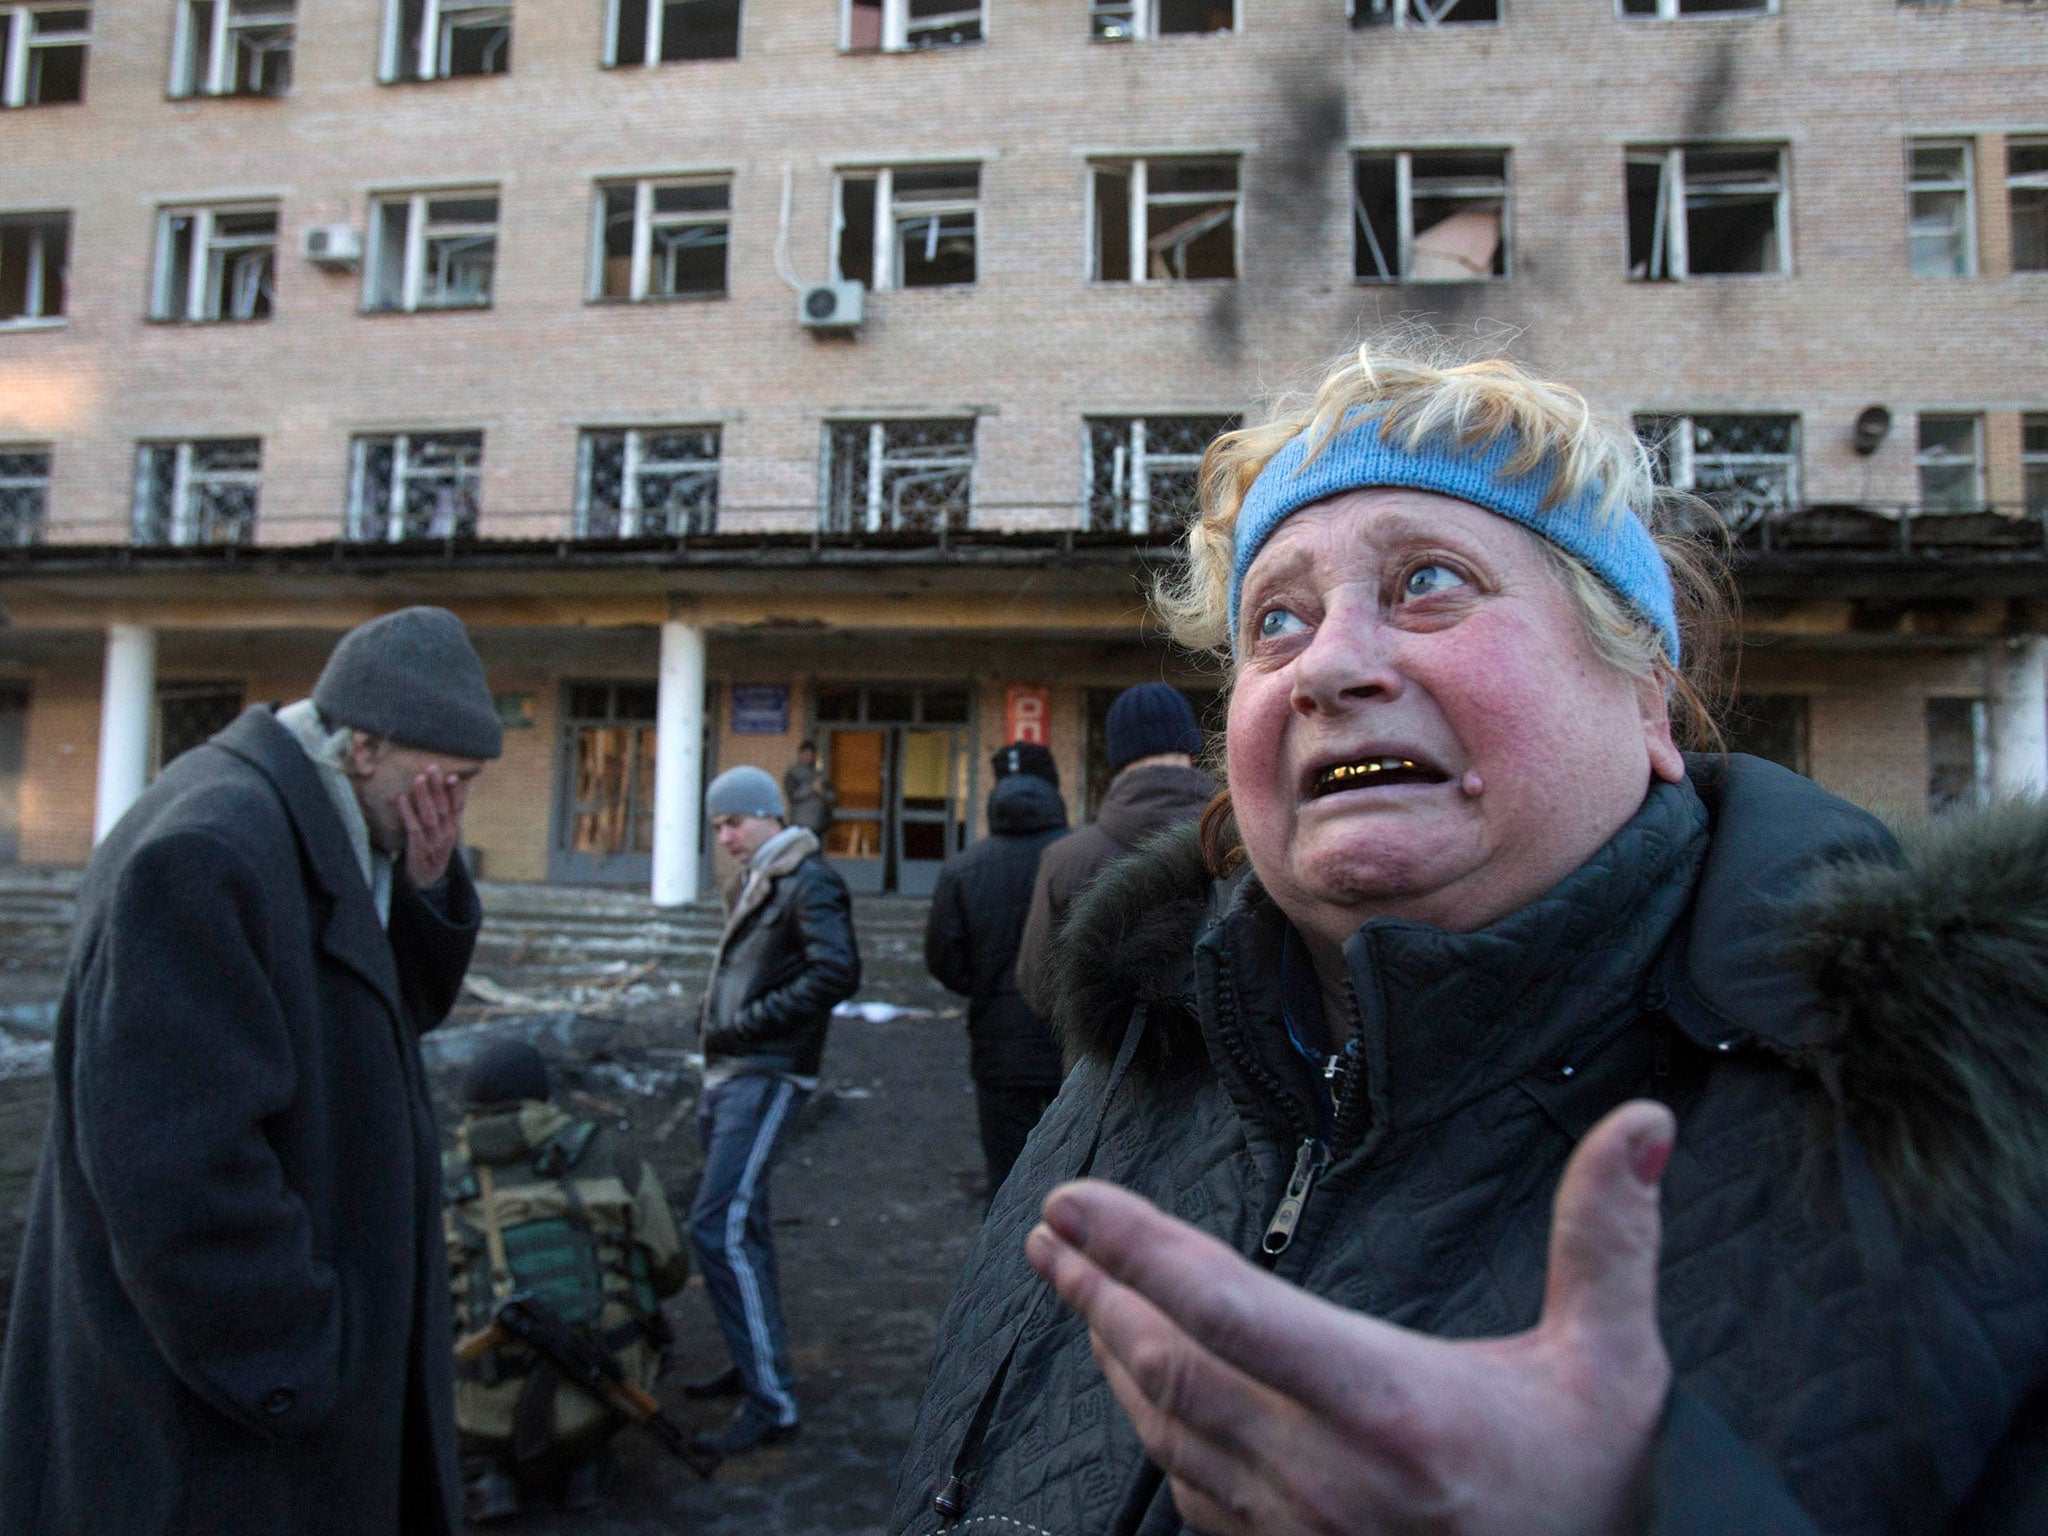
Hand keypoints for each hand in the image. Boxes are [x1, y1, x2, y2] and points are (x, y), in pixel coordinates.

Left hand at [398, 767, 468, 887]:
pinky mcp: (419, 847)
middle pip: (443, 807)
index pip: (458, 806)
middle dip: (438, 787)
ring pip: (430, 815)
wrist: (427, 878)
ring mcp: (433, 841)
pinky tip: (402, 798)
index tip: (454, 774)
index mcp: (454, 827)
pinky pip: (413, 828)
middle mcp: (447, 832)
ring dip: (424, 796)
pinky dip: (408, 812)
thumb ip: (448, 812)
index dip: (457, 791)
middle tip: (431, 767)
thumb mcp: (446, 831)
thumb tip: (453, 787)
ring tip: (418, 778)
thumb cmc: (434, 848)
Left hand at [1024, 1100, 1675, 1535]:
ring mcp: (1294, 1530)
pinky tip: (1140, 1392)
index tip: (1073, 1202)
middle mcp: (1320, 1471)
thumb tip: (1642, 1122)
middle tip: (1048, 1233)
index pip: (1228, 1308)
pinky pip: (1189, 1492)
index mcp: (1389, 1406)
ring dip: (1109, 1351)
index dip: (1137, 1248)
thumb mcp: (1617, 1372)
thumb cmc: (1596, 1502)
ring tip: (1075, 1289)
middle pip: (1166, 1364)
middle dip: (1096, 1289)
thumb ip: (1608, 1243)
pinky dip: (1151, 1427)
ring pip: (1164, 1428)